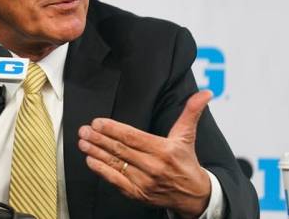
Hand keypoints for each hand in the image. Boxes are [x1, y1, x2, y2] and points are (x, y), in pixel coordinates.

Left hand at [78, 91, 212, 217]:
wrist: (193, 195)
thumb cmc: (186, 162)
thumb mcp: (187, 135)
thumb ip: (192, 112)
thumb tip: (206, 93)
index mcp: (164, 150)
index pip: (132, 137)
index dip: (113, 129)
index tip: (98, 122)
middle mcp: (153, 166)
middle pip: (120, 150)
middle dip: (99, 138)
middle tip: (84, 129)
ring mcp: (144, 182)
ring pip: (115, 164)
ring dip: (96, 152)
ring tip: (83, 141)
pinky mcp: (138, 194)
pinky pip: (115, 180)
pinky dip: (101, 170)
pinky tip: (90, 160)